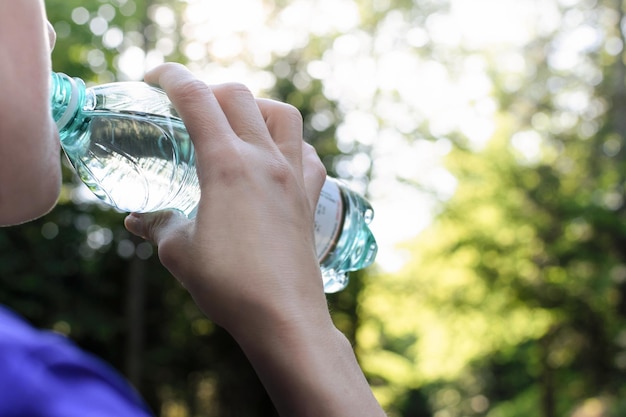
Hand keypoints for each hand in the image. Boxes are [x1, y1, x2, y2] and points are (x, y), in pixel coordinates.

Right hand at [124, 62, 328, 333]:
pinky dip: (291, 145)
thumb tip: (138, 220)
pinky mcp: (310, 198)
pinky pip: (307, 154)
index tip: (153, 77)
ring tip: (237, 125)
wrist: (283, 317)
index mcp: (226, 164)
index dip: (171, 78)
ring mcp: (294, 176)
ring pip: (283, 115)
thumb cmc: (229, 286)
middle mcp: (265, 160)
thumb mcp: (179, 252)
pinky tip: (277, 161)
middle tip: (189, 109)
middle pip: (239, 96)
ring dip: (257, 108)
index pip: (196, 98)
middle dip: (208, 90)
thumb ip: (158, 225)